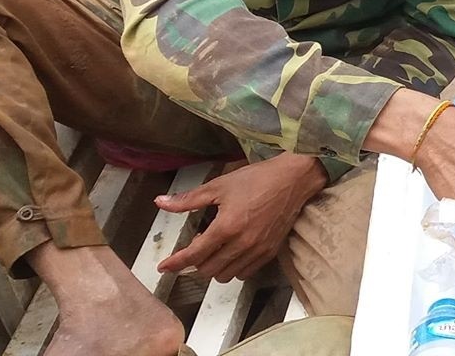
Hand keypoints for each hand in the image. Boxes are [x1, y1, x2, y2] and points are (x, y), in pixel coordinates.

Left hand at [157, 154, 326, 282]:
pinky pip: (244, 273)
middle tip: (196, 246)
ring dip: (213, 267)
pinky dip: (232, 268)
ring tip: (214, 249)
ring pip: (225, 275)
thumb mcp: (219, 185)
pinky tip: (231, 253)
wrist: (294, 179)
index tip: (164, 267)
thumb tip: (160, 202)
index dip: (175, 263)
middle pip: (207, 270)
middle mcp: (241, 244)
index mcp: (226, 227)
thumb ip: (188, 199)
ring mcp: (257, 250)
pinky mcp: (270, 252)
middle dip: (195, 263)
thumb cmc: (257, 179)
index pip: (194, 255)